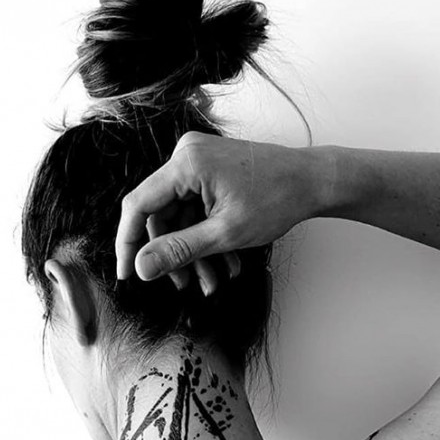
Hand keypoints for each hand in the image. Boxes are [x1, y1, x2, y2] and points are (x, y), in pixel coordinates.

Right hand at [115, 131, 314, 291]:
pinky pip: (194, 209)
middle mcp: (186, 155)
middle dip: (175, 254)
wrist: (312, 181)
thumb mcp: (224, 234)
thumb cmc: (277, 200)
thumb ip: (178, 251)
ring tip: (215, 280)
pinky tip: (224, 262)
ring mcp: (198, 161)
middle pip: (160, 214)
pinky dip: (205, 237)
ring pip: (179, 217)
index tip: (126, 274)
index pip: (138, 205)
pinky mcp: (209, 170)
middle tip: (188, 285)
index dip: (128, 243)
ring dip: (194, 251)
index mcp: (186, 163)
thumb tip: (141, 269)